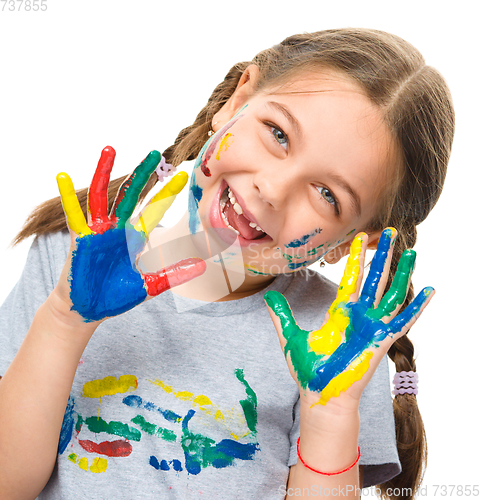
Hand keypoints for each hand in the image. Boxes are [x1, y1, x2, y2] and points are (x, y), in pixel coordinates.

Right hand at [56, 146, 205, 322]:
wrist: (88, 310)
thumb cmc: (115, 297)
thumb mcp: (149, 286)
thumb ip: (172, 275)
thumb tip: (201, 267)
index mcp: (134, 238)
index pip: (154, 210)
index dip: (167, 194)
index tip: (182, 177)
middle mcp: (117, 229)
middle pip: (131, 195)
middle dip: (143, 174)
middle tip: (155, 153)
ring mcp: (97, 232)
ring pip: (102, 196)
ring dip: (103, 172)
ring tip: (110, 149)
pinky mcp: (79, 240)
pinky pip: (74, 216)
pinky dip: (68, 197)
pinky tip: (62, 176)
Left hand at [264, 228, 432, 408]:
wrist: (320, 394)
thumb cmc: (309, 369)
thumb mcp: (291, 336)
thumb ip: (282, 315)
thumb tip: (267, 297)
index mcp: (340, 311)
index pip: (351, 277)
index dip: (356, 257)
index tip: (360, 237)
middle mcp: (358, 314)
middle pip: (373, 278)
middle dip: (381, 255)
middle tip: (388, 232)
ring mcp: (372, 326)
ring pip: (391, 293)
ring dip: (402, 273)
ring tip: (412, 252)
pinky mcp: (382, 341)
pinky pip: (404, 321)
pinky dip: (417, 307)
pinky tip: (429, 291)